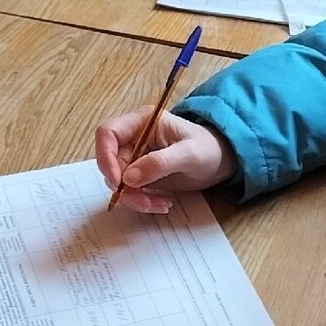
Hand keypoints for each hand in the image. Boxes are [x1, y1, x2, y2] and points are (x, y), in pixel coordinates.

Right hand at [96, 106, 231, 214]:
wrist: (220, 161)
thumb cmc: (208, 149)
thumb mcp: (189, 154)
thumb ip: (159, 163)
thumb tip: (128, 178)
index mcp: (141, 121)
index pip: (107, 133)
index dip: (106, 157)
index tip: (118, 182)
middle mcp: (133, 137)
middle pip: (110, 162)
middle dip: (124, 186)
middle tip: (144, 202)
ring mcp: (135, 156)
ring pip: (117, 180)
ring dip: (133, 197)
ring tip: (159, 204)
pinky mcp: (139, 174)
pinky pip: (129, 190)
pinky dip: (141, 201)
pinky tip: (161, 203)